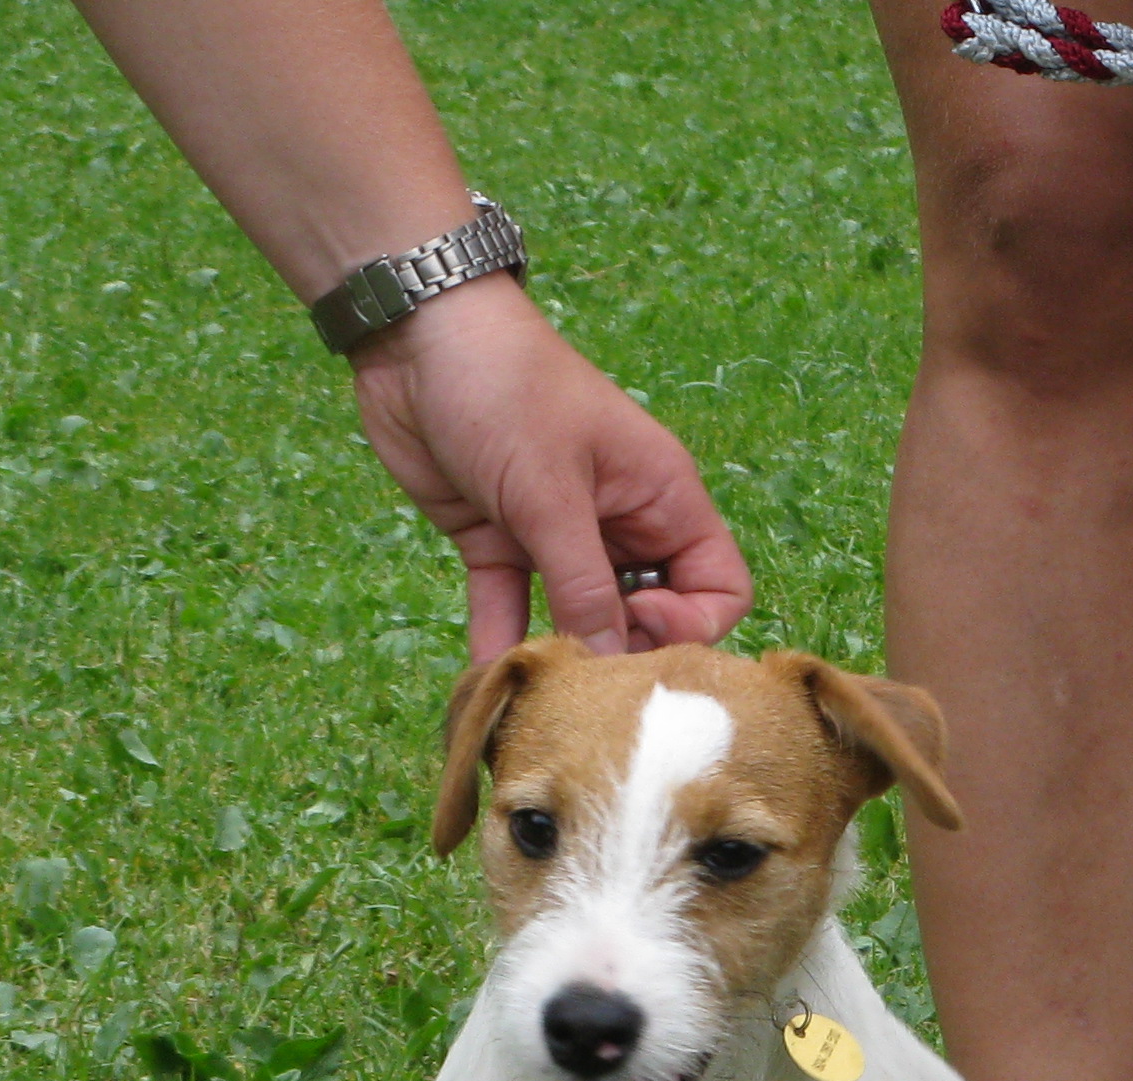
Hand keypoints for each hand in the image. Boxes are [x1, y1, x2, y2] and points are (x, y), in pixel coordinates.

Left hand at [346, 278, 751, 660]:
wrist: (414, 333)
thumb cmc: (506, 386)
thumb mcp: (551, 491)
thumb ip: (583, 583)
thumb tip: (611, 661)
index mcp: (663, 500)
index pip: (719, 588)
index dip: (690, 624)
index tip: (636, 622)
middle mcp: (622, 525)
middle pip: (649, 616)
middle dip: (622, 652)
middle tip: (583, 674)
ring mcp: (559, 536)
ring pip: (579, 618)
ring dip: (561, 655)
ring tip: (541, 694)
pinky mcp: (500, 542)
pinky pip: (510, 606)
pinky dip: (501, 639)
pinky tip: (489, 679)